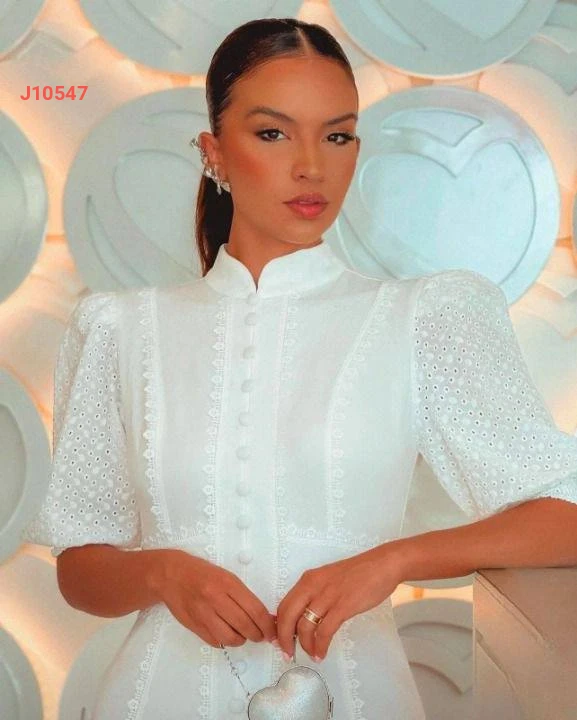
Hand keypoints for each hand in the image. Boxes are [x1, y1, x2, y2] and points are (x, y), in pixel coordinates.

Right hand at [147, 549, 277, 646]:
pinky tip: (227, 634)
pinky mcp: (194, 626)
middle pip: (244, 625)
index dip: (267, 624)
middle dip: (258, 635)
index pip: (255, 609)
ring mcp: (204, 614)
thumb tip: (265, 616)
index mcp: (228, 583)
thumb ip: (244, 596)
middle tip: (261, 636)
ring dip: (241, 640)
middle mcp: (216, 599)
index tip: (272, 631)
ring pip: (230, 638)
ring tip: (243, 635)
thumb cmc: (203, 573)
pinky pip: (215, 642)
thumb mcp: (226, 577)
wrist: (172, 575)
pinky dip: (225, 641)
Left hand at [275, 544, 402, 661]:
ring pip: (304, 626)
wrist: (382, 565)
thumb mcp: (328, 580)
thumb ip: (314, 595)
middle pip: (287, 616)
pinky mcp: (343, 606)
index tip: (280, 640)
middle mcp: (312, 586)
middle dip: (284, 639)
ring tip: (310, 654)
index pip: (283, 605)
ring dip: (304, 645)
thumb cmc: (357, 573)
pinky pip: (324, 631)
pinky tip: (321, 653)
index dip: (278, 626)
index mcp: (308, 579)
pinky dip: (320, 646)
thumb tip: (302, 618)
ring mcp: (327, 596)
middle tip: (287, 653)